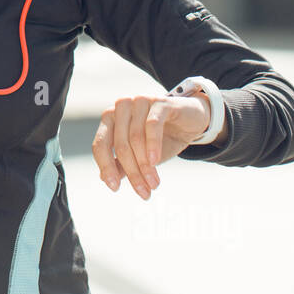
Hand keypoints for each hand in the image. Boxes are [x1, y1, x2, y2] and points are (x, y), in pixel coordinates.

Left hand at [91, 93, 210, 199]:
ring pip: (136, 138)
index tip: (114, 187)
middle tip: (144, 192)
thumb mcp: (140, 155)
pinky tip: (155, 161)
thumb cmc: (162, 137)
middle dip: (132, 172)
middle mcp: (121, 107)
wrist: (192, 121)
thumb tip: (104, 179)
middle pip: (121, 145)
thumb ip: (121, 164)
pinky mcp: (159, 102)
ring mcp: (139, 102)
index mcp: (110, 118)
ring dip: (145, 165)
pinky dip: (153, 145)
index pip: (101, 144)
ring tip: (154, 183)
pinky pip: (152, 125)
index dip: (106, 167)